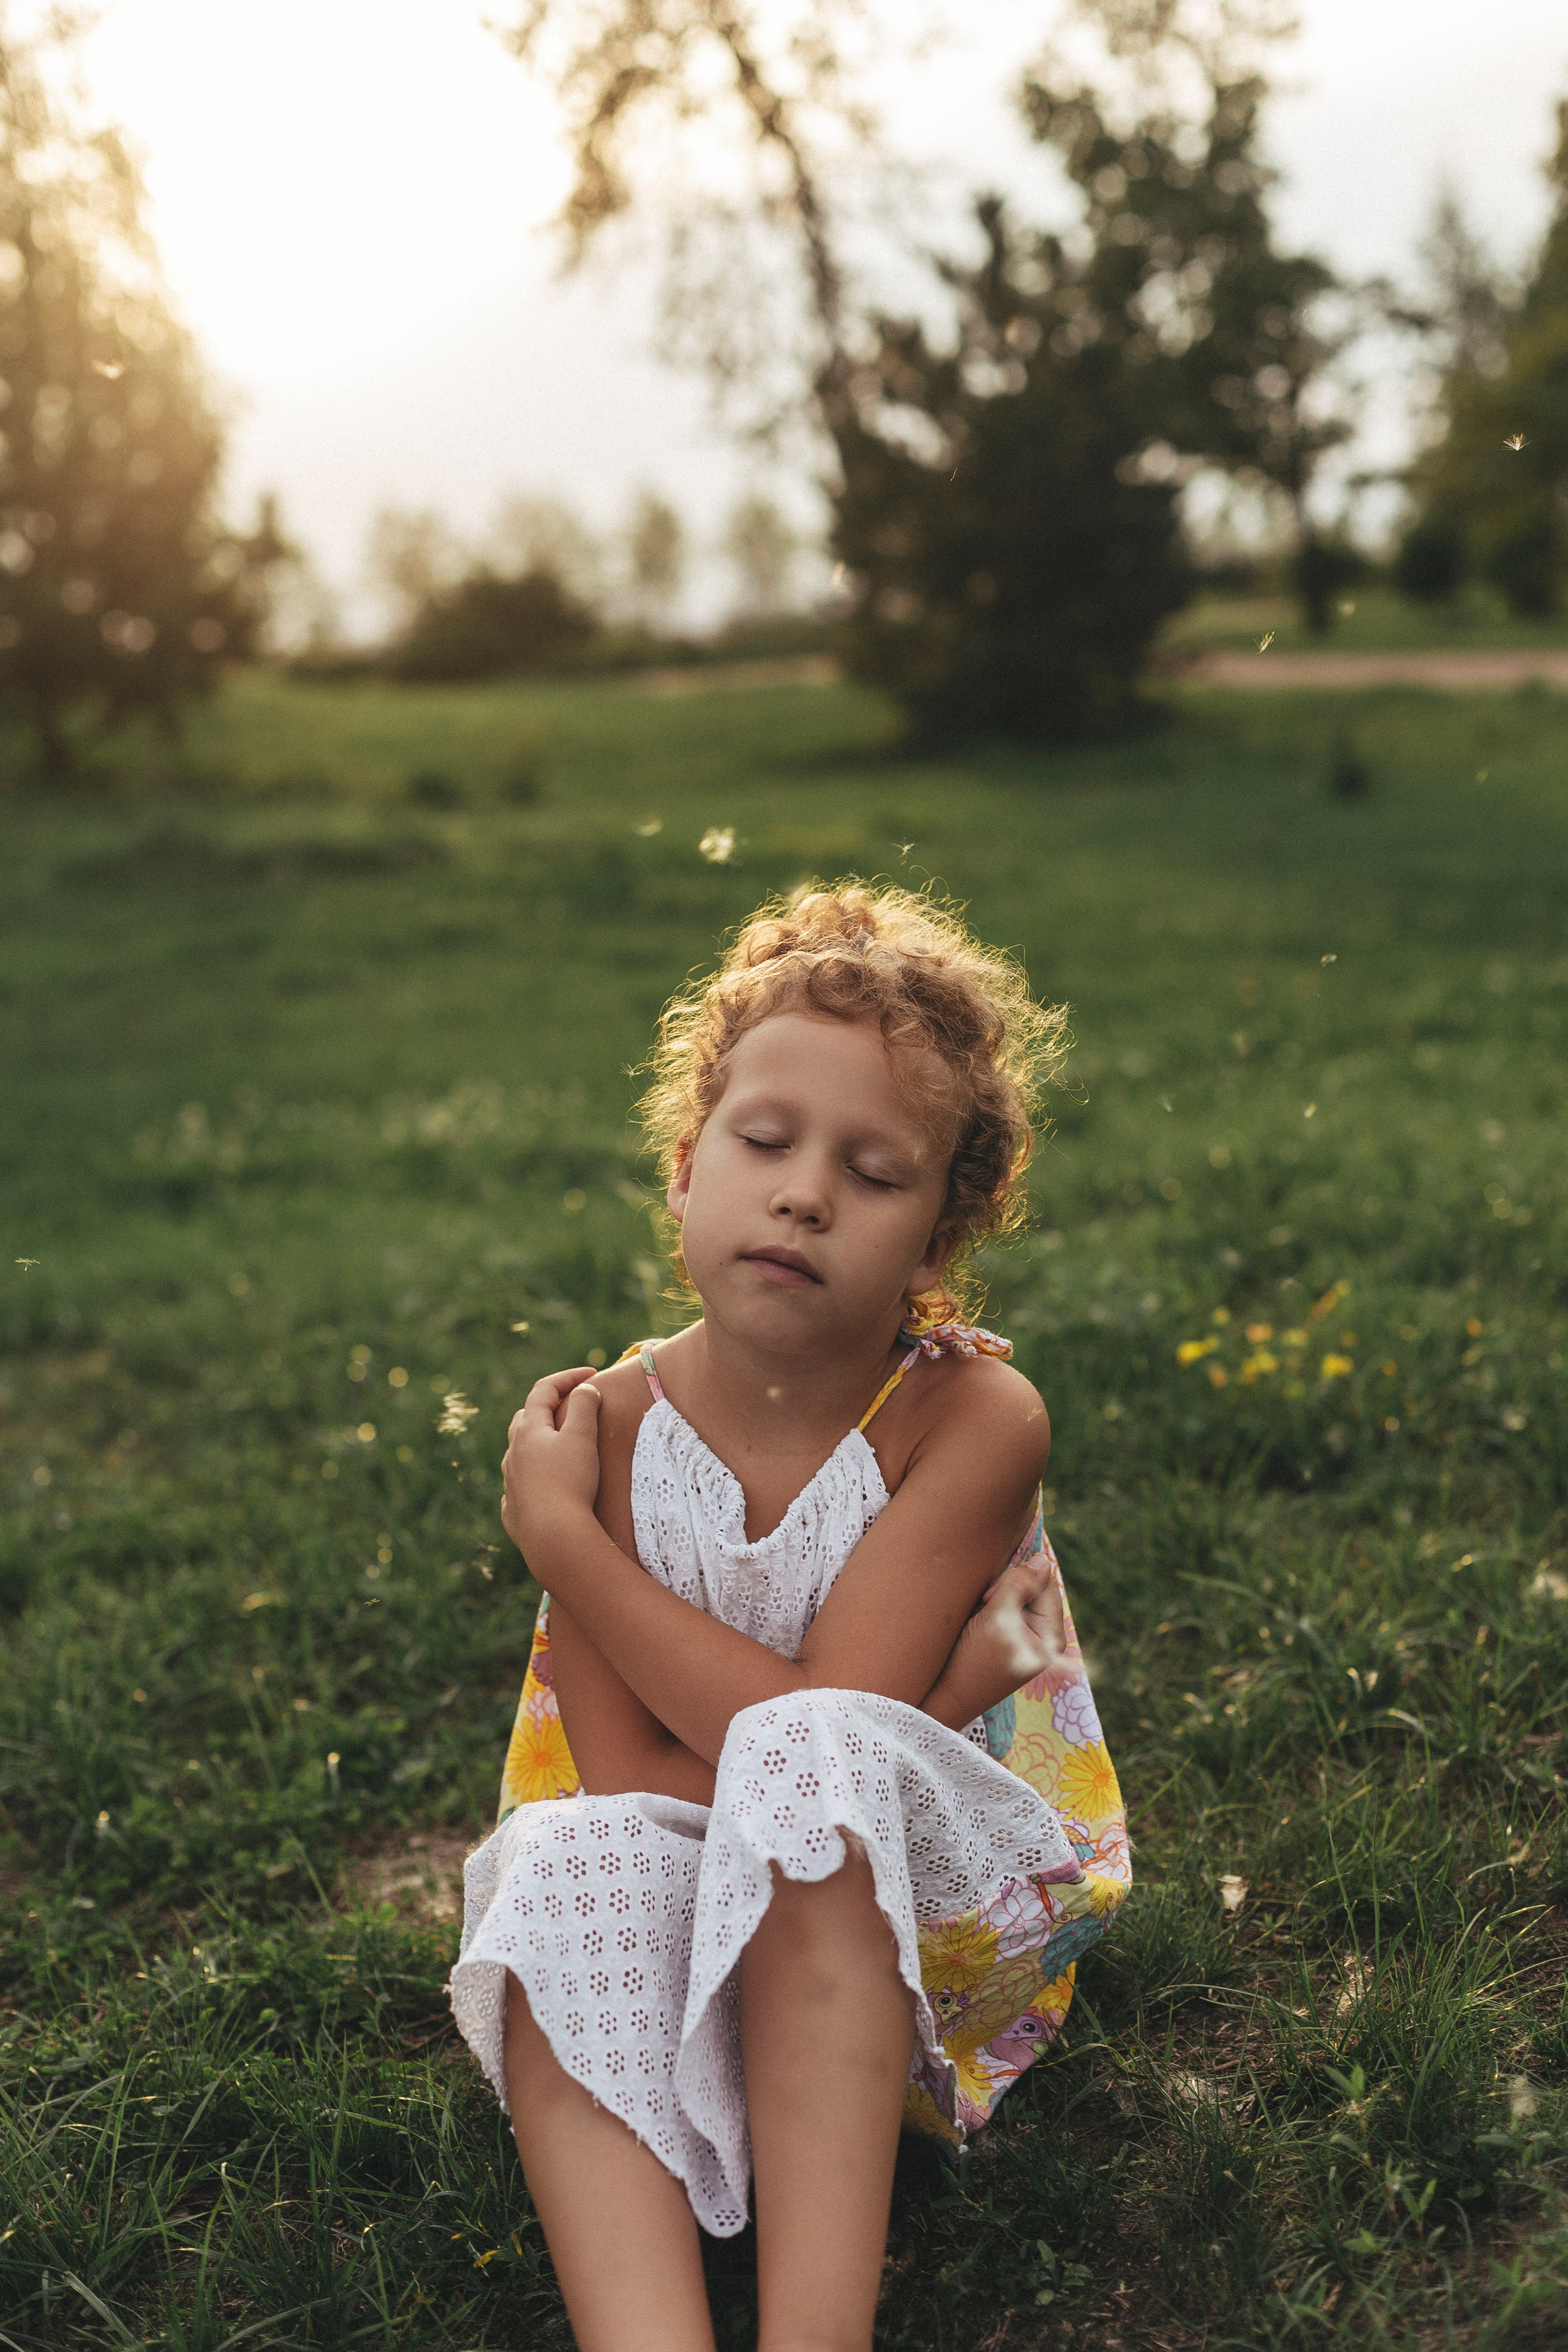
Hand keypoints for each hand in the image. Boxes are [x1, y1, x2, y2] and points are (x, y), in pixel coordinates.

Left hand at [500, 1367, 602, 1566]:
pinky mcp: (514, 1509)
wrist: (553, 1537)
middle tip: (572, 1408)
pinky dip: (534, 1478)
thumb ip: (584, 1406)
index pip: (544, 1390)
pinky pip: (521, 1486)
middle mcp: (513, 1453)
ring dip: (539, 1445)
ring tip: (562, 1450)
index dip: (568, 1377)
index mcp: (528, 1430)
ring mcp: (510, 1482)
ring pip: (520, 1453)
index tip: (592, 1373)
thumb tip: (586, 1388)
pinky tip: (547, 1487)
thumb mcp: (582, 1437)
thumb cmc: (570, 1482)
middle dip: (548, 1408)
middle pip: (525, 1419)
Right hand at [969, 1550, 1065, 1686]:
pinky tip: (975, 1619)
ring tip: (977, 1615)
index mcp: (1051, 1635)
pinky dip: (989, 1606)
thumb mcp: (997, 1620)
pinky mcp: (1008, 1636)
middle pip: (1033, 1586)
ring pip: (1016, 1594)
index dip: (1019, 1579)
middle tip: (982, 1606)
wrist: (944, 1695)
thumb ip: (1019, 1586)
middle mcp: (1043, 1635)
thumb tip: (1043, 1559)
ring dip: (994, 1596)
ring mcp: (1026, 1636)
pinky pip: (1004, 1606)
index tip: (992, 1595)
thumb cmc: (972, 1662)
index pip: (1046, 1583)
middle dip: (1006, 1588)